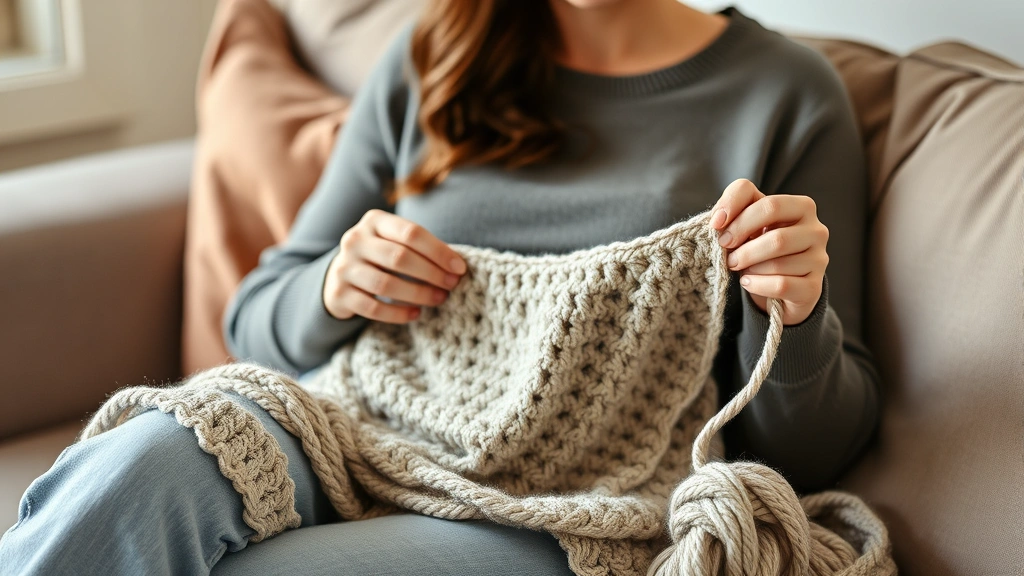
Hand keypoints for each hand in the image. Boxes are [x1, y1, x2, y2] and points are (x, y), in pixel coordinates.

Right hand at [324, 209, 466, 322]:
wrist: (338, 276)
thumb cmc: (380, 257)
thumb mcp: (395, 241)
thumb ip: (420, 248)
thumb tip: (457, 266)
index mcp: (374, 221)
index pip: (411, 233)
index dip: (439, 251)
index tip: (460, 268)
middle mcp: (355, 240)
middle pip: (399, 258)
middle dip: (431, 273)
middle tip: (452, 285)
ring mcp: (344, 268)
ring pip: (385, 285)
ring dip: (418, 294)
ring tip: (438, 299)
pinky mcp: (339, 294)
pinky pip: (372, 308)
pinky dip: (398, 313)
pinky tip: (415, 314)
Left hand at [709, 179, 828, 324]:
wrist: (777, 284)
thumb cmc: (759, 243)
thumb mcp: (747, 218)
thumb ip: (734, 206)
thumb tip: (718, 219)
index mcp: (802, 207)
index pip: (770, 205)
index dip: (738, 216)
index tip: (716, 228)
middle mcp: (817, 231)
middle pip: (777, 238)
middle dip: (744, 250)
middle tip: (727, 256)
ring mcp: (819, 260)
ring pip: (778, 265)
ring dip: (750, 269)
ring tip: (740, 269)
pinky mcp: (813, 287)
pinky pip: (781, 286)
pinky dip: (757, 285)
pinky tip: (748, 282)